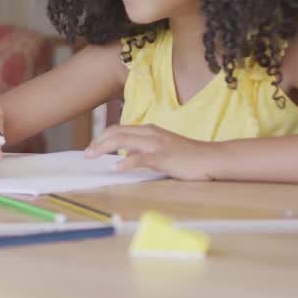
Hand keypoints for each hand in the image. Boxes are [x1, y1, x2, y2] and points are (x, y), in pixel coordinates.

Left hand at [85, 124, 215, 180]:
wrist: (211, 158)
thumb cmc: (187, 156)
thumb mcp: (162, 149)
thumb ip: (144, 150)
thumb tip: (125, 156)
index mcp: (149, 130)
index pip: (119, 129)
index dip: (102, 137)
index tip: (91, 147)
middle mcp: (150, 133)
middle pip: (117, 132)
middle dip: (98, 142)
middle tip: (86, 154)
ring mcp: (157, 144)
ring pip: (124, 141)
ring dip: (105, 148)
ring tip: (92, 156)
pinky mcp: (164, 158)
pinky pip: (142, 159)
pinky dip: (127, 162)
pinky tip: (116, 168)